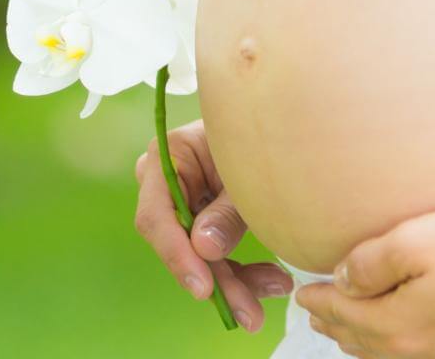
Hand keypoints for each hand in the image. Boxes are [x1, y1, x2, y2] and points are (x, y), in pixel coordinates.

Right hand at [134, 118, 292, 331]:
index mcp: (168, 155)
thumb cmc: (259, 135)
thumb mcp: (245, 174)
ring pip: (200, 255)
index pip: (156, 215)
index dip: (176, 255)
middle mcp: (166, 182)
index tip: (204, 288)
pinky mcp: (203, 218)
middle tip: (249, 314)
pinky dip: (245, 270)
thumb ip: (225, 212)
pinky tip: (276, 280)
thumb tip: (203, 248)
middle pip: (179, 243)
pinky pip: (216, 253)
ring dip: (236, 281)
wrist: (277, 120)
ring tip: (277, 289)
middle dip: (217, 280)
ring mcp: (184, 202)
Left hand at [295, 205, 434, 358]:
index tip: (303, 293)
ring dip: (366, 343)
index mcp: (401, 324)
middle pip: (366, 343)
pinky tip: (410, 339)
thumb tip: (342, 279)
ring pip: (396, 357)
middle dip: (337, 327)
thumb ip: (372, 262)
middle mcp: (426, 351)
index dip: (319, 302)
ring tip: (351, 330)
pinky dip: (404, 350)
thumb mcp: (419, 239)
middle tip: (318, 314)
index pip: (344, 314)